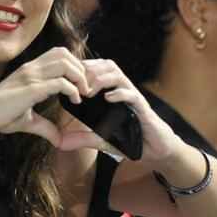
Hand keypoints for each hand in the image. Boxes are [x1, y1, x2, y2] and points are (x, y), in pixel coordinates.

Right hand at [0, 47, 89, 145]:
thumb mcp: (27, 120)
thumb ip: (44, 127)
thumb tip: (59, 140)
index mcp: (31, 71)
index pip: (58, 54)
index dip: (74, 65)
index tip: (81, 85)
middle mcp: (32, 68)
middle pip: (64, 54)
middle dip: (80, 68)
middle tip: (86, 88)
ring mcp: (31, 76)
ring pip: (64, 63)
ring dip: (79, 76)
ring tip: (83, 92)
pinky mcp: (31, 89)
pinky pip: (59, 82)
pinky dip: (72, 90)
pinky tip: (75, 101)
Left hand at [56, 59, 177, 159]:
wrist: (156, 150)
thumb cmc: (131, 140)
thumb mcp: (102, 140)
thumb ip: (82, 139)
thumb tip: (59, 142)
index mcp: (112, 91)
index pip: (96, 68)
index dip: (81, 68)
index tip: (67, 78)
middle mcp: (122, 89)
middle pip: (105, 65)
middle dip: (88, 71)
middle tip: (76, 85)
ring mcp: (133, 96)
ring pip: (117, 74)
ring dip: (101, 79)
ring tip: (89, 91)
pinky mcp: (143, 108)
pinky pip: (132, 94)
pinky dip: (119, 93)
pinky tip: (108, 99)